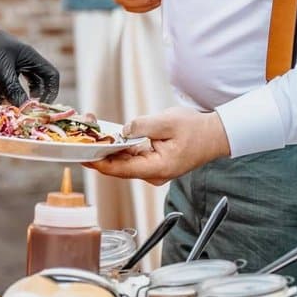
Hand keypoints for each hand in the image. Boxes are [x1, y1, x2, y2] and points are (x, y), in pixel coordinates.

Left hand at [0, 13, 59, 103]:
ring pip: (13, 85)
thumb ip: (14, 90)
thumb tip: (26, 110)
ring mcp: (5, 63)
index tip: (41, 107)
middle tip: (23, 110)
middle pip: (33, 82)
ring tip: (2, 109)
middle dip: (28, 97)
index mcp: (29, 57)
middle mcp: (20, 60)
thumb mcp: (1, 71)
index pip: (50, 75)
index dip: (50, 92)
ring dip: (8, 98)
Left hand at [84, 107, 231, 185]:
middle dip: (99, 152)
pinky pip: (130, 157)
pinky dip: (118, 148)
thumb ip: (142, 126)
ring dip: (107, 149)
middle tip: (81, 137)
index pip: (121, 170)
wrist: (215, 135)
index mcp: (157, 168)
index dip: (99, 163)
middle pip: (118, 167)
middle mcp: (153, 173)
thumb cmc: (196, 129)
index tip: (82, 156)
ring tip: (90, 134)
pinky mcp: (152, 162)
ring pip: (123, 162)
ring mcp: (152, 169)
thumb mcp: (168, 122)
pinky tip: (106, 137)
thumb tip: (123, 130)